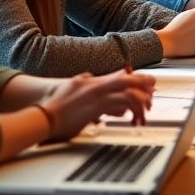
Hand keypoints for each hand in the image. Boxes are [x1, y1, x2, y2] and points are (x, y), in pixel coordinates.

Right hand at [40, 70, 155, 139]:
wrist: (42, 116)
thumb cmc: (53, 108)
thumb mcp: (70, 88)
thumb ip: (81, 81)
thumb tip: (88, 76)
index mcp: (90, 82)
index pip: (118, 76)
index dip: (135, 78)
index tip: (147, 84)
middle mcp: (95, 85)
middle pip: (126, 79)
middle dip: (142, 84)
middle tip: (153, 93)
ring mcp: (96, 95)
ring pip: (127, 91)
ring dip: (141, 100)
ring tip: (147, 110)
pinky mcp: (96, 107)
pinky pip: (121, 104)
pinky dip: (133, 110)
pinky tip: (136, 118)